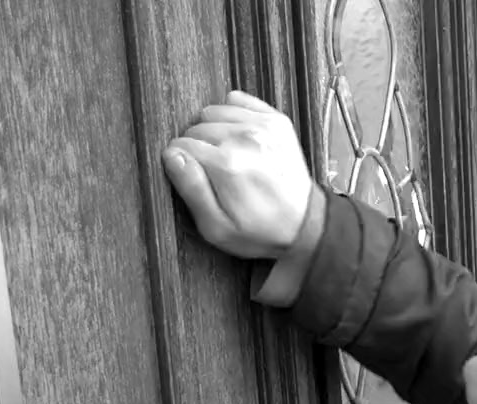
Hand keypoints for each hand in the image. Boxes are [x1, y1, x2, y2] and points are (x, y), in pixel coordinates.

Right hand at [163, 91, 313, 259]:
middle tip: (215, 173)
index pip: (180, 147)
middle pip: (195, 128)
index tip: (196, 180)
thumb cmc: (259, 231)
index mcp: (228, 164)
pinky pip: (236, 100)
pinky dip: (231, 115)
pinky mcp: (276, 120)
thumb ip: (191, 189)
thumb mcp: (216, 228)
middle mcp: (245, 138)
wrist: (304, 226)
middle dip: (197, 149)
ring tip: (227, 156)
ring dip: (213, 131)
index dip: (182, 165)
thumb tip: (171, 155)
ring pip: (212, 112)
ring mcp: (263, 125)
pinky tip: (238, 138)